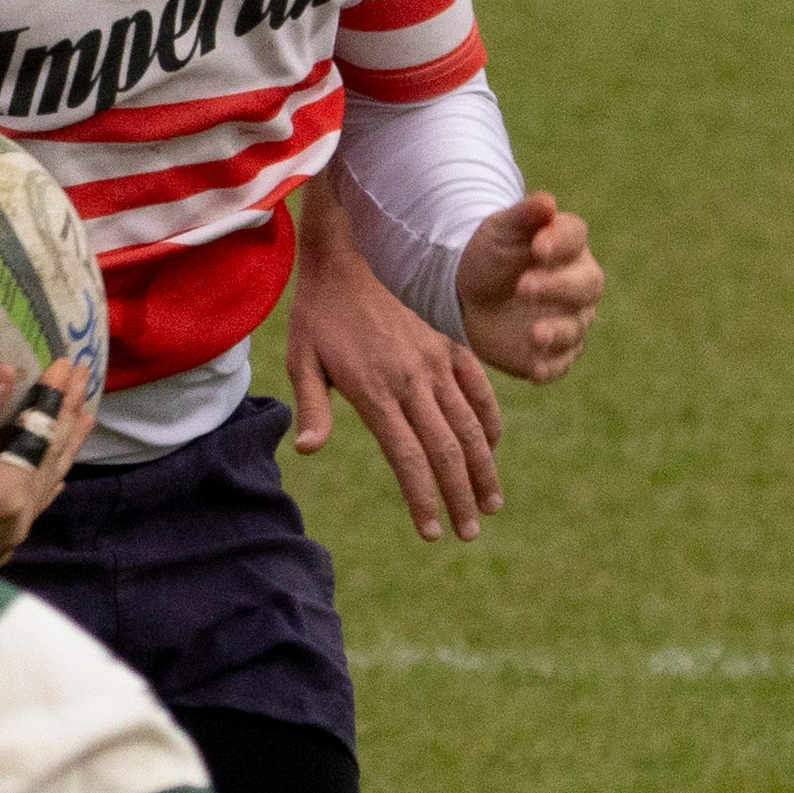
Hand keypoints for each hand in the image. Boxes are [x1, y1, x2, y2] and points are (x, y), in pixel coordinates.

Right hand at [0, 360, 93, 568]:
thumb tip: (6, 370)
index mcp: (8, 491)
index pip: (42, 433)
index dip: (54, 396)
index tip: (67, 363)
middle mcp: (20, 517)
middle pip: (54, 458)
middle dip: (68, 414)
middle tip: (84, 376)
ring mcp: (11, 535)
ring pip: (49, 482)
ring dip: (66, 446)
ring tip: (84, 416)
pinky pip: (35, 503)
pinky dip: (49, 477)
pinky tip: (57, 473)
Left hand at [288, 174, 503, 542]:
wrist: (345, 259)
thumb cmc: (317, 315)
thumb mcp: (300, 359)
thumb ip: (310, 405)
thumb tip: (307, 449)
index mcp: (375, 390)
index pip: (410, 459)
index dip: (424, 500)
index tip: (434, 533)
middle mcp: (413, 379)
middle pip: (447, 451)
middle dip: (461, 497)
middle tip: (470, 532)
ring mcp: (436, 360)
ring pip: (471, 425)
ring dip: (485, 469)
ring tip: (491, 505)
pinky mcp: (449, 344)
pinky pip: (480, 389)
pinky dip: (491, 421)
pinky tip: (493, 448)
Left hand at [457, 192, 602, 383]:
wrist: (466, 292)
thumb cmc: (490, 254)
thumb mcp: (499, 230)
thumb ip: (523, 216)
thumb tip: (547, 201)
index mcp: (566, 246)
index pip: (574, 239)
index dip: (560, 242)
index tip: (537, 247)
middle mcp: (576, 284)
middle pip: (585, 285)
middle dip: (558, 287)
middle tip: (524, 287)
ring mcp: (569, 319)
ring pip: (575, 328)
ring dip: (558, 331)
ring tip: (535, 333)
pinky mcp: (553, 352)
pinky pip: (559, 363)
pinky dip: (550, 367)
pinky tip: (535, 369)